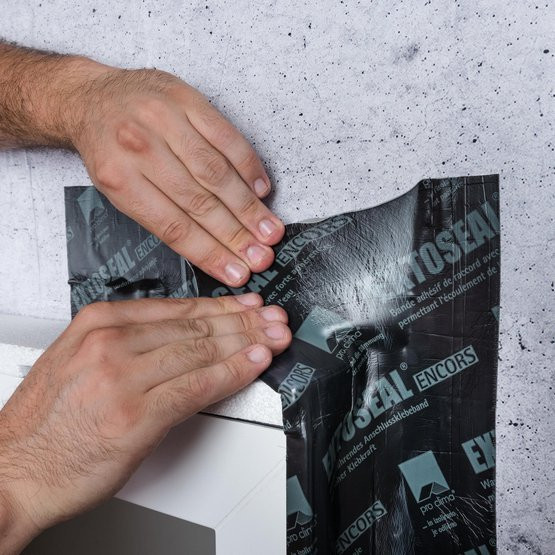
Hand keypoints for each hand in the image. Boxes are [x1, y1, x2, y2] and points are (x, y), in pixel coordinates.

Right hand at [0, 294, 290, 553]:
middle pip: (194, 326)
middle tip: (270, 318)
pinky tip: (253, 364)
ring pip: (201, 351)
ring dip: (245, 343)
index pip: (176, 308)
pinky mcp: (137, 416)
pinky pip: (197, 387)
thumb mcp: (79, 359)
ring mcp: (124, 377)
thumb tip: (181, 337)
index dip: (220, 306)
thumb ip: (128, 343)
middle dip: (241, 321)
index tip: (245, 305)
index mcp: (98, 323)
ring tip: (272, 337)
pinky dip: (231, 373)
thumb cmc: (45, 421)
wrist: (12, 471)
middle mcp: (112, 343)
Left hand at [69, 62, 284, 286]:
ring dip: (247, 206)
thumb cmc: (109, 148)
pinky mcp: (186, 98)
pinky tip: (261, 189)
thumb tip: (208, 249)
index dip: (209, 253)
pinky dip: (248, 165)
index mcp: (119, 178)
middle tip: (260, 256)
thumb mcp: (116, 187)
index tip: (235, 273)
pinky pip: (225, 136)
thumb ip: (157, 214)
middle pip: (199, 202)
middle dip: (234, 235)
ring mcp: (165, 120)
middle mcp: (140, 148)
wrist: (92, 97)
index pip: (173, 226)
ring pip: (216, 172)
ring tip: (269, 231)